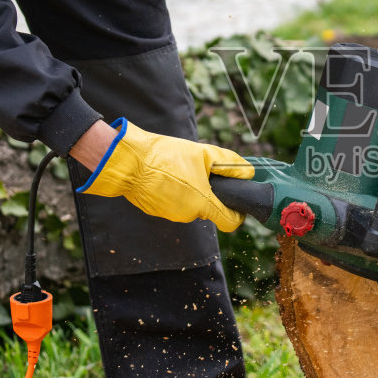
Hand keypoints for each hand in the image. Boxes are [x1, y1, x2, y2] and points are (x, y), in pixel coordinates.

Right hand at [74, 119, 254, 230]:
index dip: (237, 214)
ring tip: (180, 171)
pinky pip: (174, 203)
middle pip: (208, 210)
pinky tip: (167, 177)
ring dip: (190, 192)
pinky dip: (174, 192)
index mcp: (202, 204)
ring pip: (190, 205)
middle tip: (202, 173)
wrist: (129, 162)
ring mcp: (171, 214)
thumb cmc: (166, 158)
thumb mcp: (203, 155)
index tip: (236, 203)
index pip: (229, 222)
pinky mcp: (157, 211)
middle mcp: (187, 214)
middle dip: (209, 195)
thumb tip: (248, 172)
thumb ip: (229, 164)